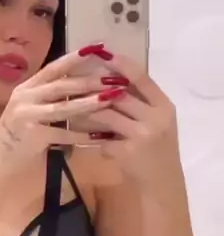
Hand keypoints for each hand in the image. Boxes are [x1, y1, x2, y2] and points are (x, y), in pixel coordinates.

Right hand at [0, 50, 126, 173]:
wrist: (1, 159)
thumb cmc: (21, 133)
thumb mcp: (31, 108)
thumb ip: (50, 95)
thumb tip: (84, 82)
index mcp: (27, 87)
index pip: (53, 68)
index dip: (75, 58)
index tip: (97, 48)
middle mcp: (25, 98)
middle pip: (61, 85)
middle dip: (89, 81)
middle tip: (113, 78)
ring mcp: (28, 116)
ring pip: (64, 107)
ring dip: (89, 103)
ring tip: (111, 98)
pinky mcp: (33, 136)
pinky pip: (63, 134)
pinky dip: (82, 135)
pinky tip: (100, 136)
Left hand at [84, 52, 181, 188]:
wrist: (162, 181)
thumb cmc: (157, 148)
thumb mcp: (157, 121)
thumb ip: (141, 102)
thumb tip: (112, 78)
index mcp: (164, 106)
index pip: (142, 78)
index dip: (122, 65)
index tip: (104, 53)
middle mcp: (155, 118)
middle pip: (121, 94)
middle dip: (96, 87)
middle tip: (74, 80)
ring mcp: (141, 135)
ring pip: (107, 115)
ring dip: (88, 112)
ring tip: (70, 106)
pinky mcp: (127, 152)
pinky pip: (102, 140)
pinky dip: (92, 138)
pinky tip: (80, 138)